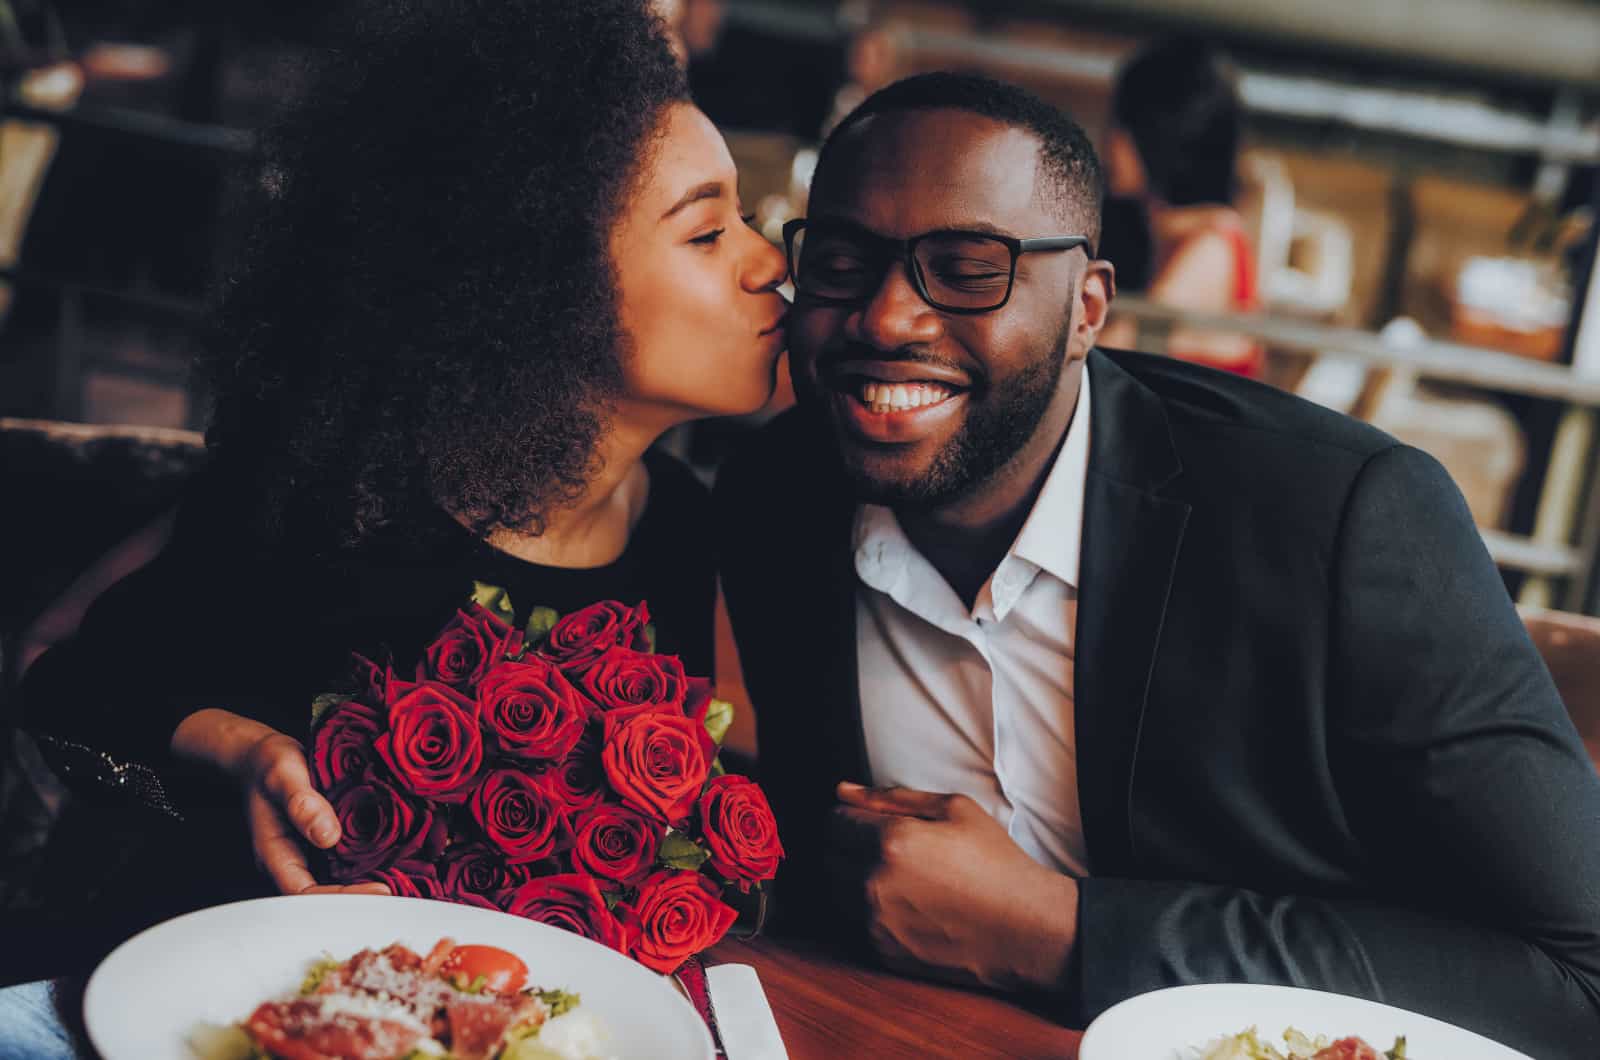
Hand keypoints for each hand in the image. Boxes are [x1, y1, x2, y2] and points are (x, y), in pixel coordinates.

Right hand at [171, 709, 387, 895]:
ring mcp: (307, 854)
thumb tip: (328, 837)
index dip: (341, 898)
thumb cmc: (269, 765)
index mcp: (275, 854)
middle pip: (323, 895)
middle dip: (359, 897)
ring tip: (401, 879)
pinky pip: (343, 861)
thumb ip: (302, 804)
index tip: (378, 890)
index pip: (305, 892)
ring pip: (336, 881)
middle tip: (396, 890)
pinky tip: (391, 859)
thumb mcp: (283, 775)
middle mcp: (292, 861)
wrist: (264, 756)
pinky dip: (365, 864)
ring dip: (365, 883)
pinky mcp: (322, 843)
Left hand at [827, 781, 1076, 991]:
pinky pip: (852, 922)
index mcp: (891, 841)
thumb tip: (844, 790)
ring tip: (895, 877)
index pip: (835, 821)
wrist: (1023, 926)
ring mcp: (876, 921)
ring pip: (835, 890)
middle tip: (884, 849)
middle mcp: (875, 882)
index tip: (867, 823)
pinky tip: (904, 904)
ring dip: (852, 879)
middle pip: (829, 855)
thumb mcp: (954, 809)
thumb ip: (892, 796)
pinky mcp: (883, 951)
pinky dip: (867, 911)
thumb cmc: (994, 863)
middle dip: (848, 846)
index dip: (850, 818)